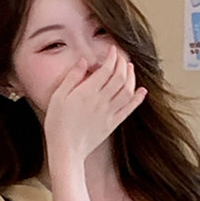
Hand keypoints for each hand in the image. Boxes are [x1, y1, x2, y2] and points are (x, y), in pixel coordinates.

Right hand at [43, 44, 146, 168]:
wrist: (66, 150)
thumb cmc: (58, 124)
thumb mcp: (58, 97)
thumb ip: (72, 78)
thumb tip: (83, 61)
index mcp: (86, 92)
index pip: (106, 70)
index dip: (112, 57)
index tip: (112, 50)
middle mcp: (101, 101)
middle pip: (119, 78)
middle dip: (123, 64)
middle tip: (121, 57)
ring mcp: (109, 113)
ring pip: (127, 91)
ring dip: (131, 77)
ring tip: (130, 68)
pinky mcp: (113, 124)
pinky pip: (129, 109)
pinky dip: (137, 98)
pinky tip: (141, 91)